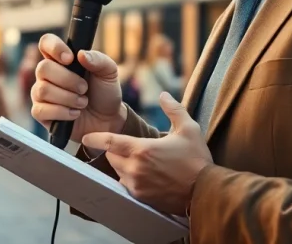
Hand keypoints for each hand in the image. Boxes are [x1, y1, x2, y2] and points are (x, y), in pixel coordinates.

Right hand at [31, 34, 125, 143]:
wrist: (107, 120)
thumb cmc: (105, 93)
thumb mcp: (109, 73)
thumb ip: (98, 60)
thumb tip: (80, 54)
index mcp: (61, 59)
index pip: (46, 42)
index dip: (54, 47)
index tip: (70, 59)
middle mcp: (47, 74)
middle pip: (43, 68)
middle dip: (68, 80)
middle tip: (84, 88)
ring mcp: (41, 93)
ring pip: (43, 90)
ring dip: (68, 98)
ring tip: (83, 102)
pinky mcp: (41, 113)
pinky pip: (41, 110)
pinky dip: (62, 112)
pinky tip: (74, 114)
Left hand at [81, 92, 212, 214]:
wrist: (205, 192)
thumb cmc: (197, 159)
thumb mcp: (188, 129)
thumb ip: (173, 109)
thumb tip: (163, 95)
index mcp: (142, 150)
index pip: (109, 142)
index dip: (95, 138)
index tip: (86, 136)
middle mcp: (135, 169)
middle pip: (110, 157)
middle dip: (114, 149)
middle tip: (128, 145)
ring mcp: (137, 185)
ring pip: (117, 171)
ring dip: (122, 164)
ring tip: (139, 159)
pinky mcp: (141, 198)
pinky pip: (126, 185)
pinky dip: (129, 177)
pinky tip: (144, 173)